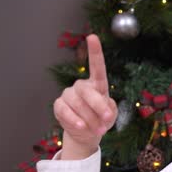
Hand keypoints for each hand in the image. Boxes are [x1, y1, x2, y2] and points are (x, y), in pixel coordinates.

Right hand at [53, 34, 116, 158]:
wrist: (86, 134)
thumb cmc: (101, 121)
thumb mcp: (111, 115)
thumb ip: (110, 109)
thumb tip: (103, 107)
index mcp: (97, 84)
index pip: (97, 67)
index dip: (95, 52)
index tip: (92, 37)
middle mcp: (81, 86)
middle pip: (88, 91)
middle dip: (99, 106)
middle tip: (108, 119)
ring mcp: (68, 94)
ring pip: (77, 103)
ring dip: (90, 119)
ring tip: (98, 130)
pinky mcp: (59, 106)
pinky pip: (65, 110)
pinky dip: (74, 119)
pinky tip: (81, 126)